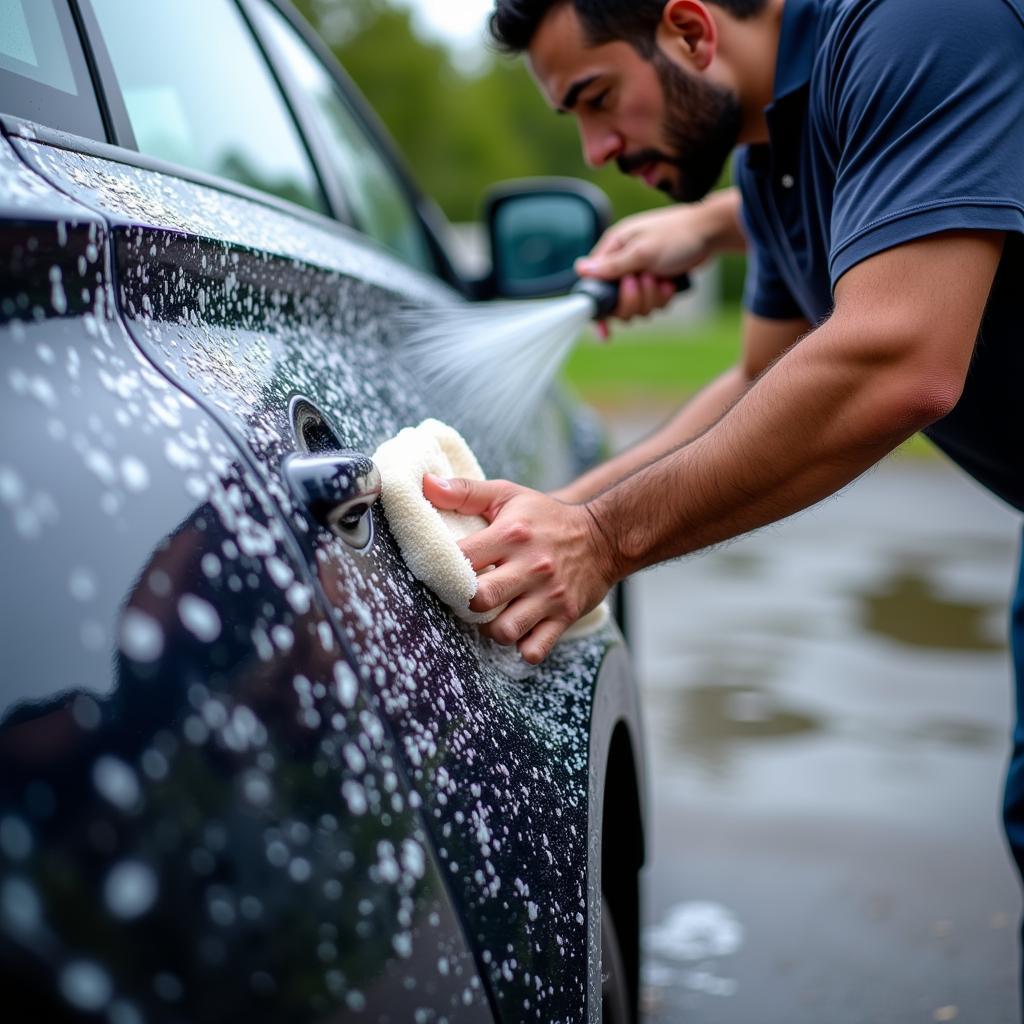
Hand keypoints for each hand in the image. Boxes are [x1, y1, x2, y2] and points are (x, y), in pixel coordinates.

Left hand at [422, 474, 618, 663]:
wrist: (605, 536)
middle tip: (467, 598)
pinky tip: (516, 632)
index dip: (444, 569)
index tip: (443, 571)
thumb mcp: (508, 495)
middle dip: (465, 603)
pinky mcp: (564, 616)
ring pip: (505, 631)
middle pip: (480, 599)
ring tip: (491, 616)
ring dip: (490, 629)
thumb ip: (465, 491)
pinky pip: (534, 649)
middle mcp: (531, 566)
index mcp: (512, 534)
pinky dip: (520, 647)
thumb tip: (425, 485)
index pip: (463, 559)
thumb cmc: (547, 517)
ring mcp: (549, 595)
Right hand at [575, 191, 740, 335]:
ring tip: (662, 279)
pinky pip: (651, 306)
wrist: (710, 233)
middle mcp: (622, 263)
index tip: (604, 328)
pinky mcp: (655, 284)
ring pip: (635, 307)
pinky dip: (662, 299)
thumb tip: (580, 269)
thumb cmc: (677, 234)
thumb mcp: (643, 251)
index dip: (598, 307)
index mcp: (613, 249)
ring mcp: (639, 275)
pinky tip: (671, 283)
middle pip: (615, 303)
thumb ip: (612, 265)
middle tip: (646, 281)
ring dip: (650, 299)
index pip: (593, 284)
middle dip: (633, 300)